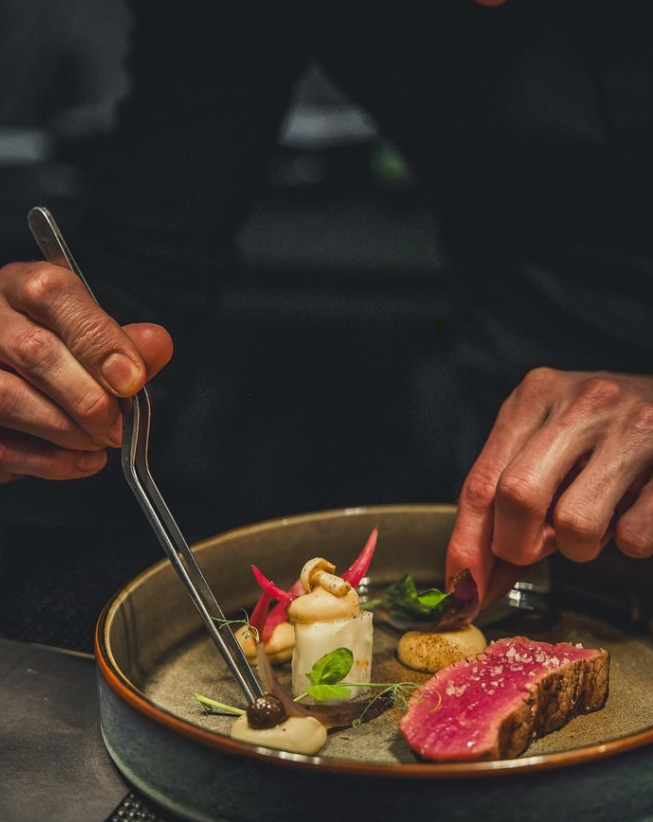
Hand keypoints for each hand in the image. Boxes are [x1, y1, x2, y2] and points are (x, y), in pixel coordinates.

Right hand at [0, 261, 172, 482]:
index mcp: (21, 286)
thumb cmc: (51, 347)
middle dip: (89, 398)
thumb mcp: (84, 329)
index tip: (132, 380)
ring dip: (69, 432)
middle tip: (118, 425)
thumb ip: (120, 340)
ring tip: (100, 441)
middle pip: (32, 351)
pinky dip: (50, 461)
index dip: (99, 340)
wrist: (8, 368)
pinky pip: (3, 445)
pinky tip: (82, 460)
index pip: (53, 294)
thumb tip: (156, 344)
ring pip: (9, 398)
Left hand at [446, 368, 652, 605]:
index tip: (462, 588)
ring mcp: (631, 428)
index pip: (481, 481)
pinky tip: (632, 510)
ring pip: (575, 524)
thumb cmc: (604, 428)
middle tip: (537, 547)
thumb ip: (508, 499)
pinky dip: (628, 541)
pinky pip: (633, 537)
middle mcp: (581, 404)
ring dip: (578, 546)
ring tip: (595, 518)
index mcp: (536, 396)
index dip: (466, 545)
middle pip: (517, 498)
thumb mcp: (548, 441)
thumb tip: (473, 578)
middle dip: (518, 545)